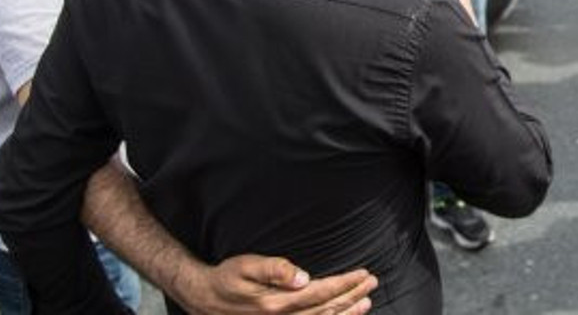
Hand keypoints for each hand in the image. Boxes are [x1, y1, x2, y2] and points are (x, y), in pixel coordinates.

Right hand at [178, 255, 374, 314]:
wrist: (205, 300)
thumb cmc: (226, 278)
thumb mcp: (245, 266)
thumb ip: (274, 270)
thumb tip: (301, 276)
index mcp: (276, 302)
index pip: (321, 292)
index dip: (344, 284)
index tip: (363, 274)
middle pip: (326, 309)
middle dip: (352, 295)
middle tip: (372, 282)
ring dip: (346, 313)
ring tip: (366, 302)